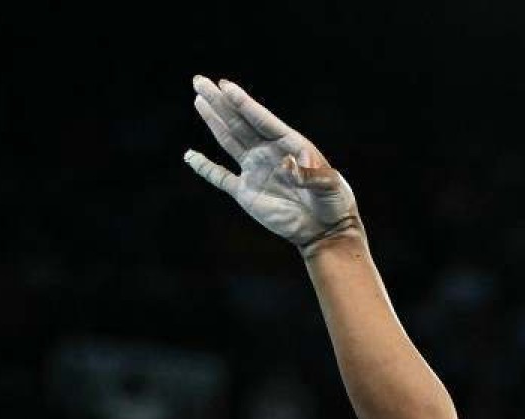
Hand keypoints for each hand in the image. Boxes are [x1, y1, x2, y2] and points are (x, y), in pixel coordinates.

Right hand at [182, 76, 359, 251]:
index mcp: (289, 145)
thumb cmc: (334, 203)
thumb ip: (312, 175)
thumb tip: (288, 166)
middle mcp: (268, 152)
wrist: (327, 231)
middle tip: (200, 81)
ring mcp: (256, 171)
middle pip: (239, 123)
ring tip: (199, 99)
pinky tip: (190, 156)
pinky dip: (205, 168)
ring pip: (229, 140)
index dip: (242, 103)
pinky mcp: (247, 192)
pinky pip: (221, 177)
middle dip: (220, 102)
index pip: (261, 119)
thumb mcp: (330, 185)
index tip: (224, 85)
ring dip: (213, 121)